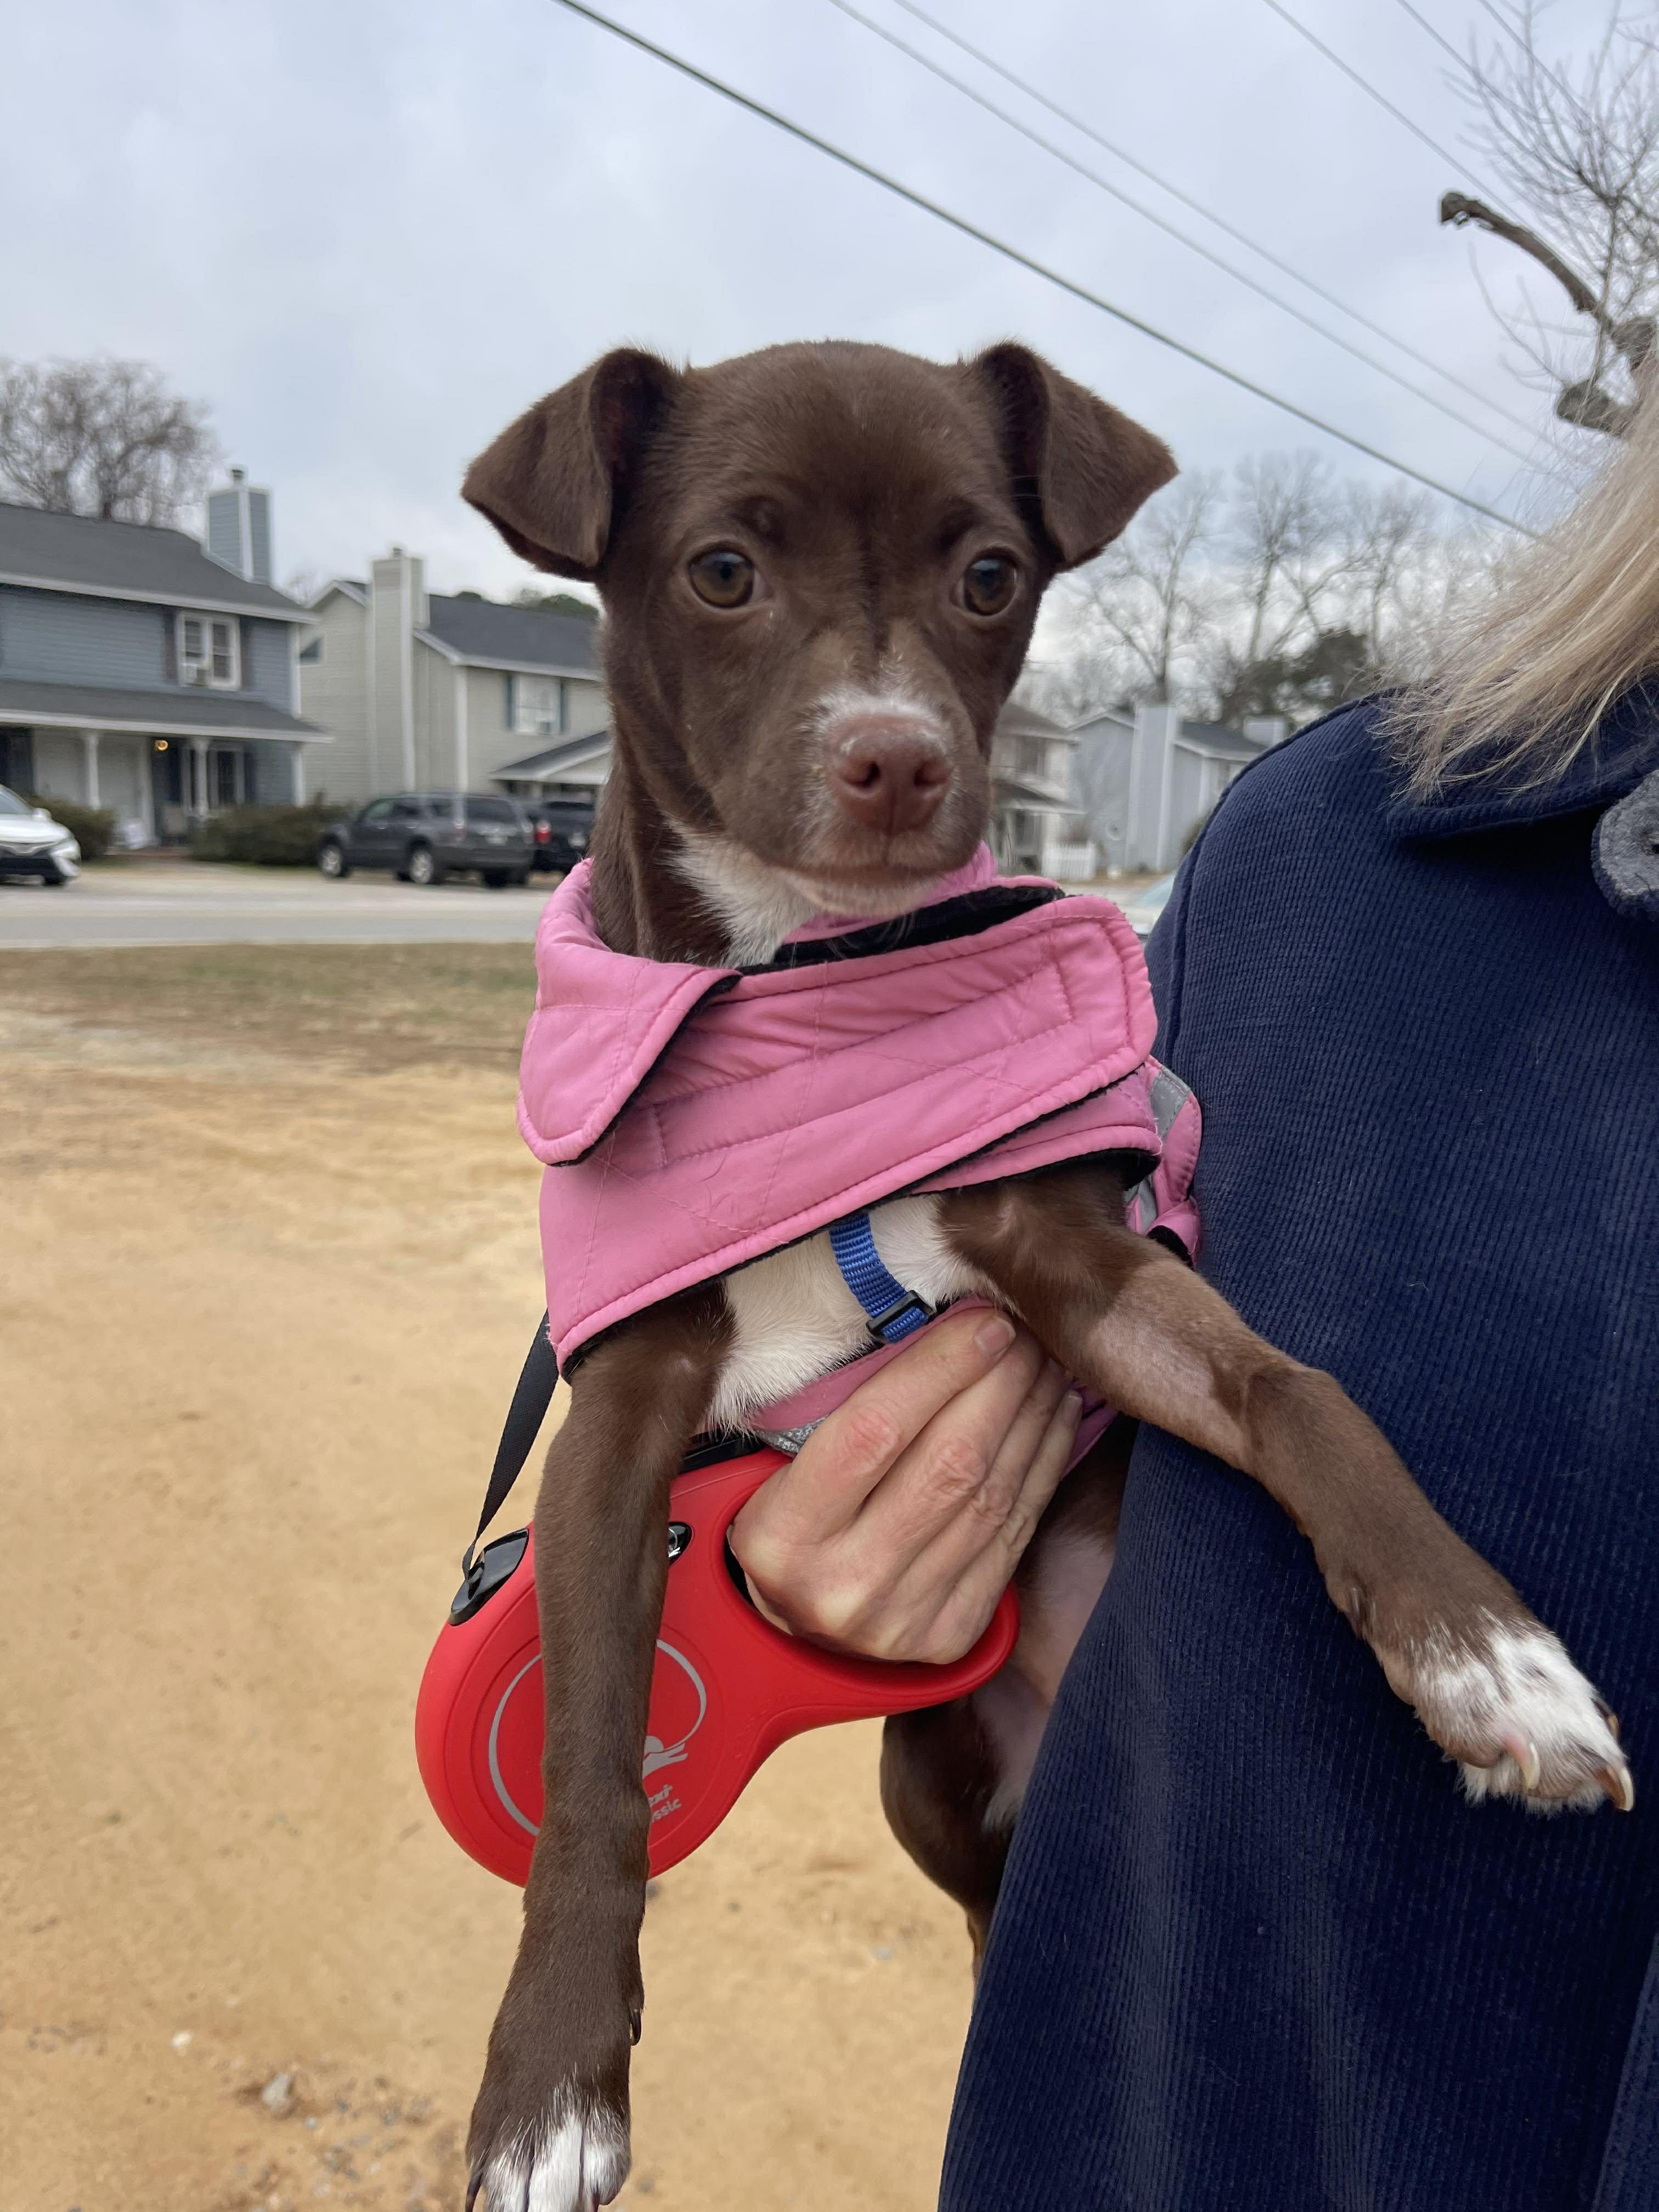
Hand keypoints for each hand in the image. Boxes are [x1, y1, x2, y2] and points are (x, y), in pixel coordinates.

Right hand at [729, 1311, 1080, 1665]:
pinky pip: (1013, 1534)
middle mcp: (845, 1585)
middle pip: (949, 1463)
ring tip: (1048, 1363)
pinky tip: (1055, 1416)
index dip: (939, 1369)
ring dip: (1031, 1417)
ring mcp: (905, 1618)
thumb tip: (937, 1331)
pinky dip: (1043, 1466)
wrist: (797, 1635)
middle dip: (1000, 1384)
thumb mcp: (770, 1472)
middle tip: (1026, 1332)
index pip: (874, 1433)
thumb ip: (836, 1412)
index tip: (983, 1321)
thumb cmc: (787, 1524)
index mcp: (784, 1537)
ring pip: (991, 1497)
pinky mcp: (953, 1634)